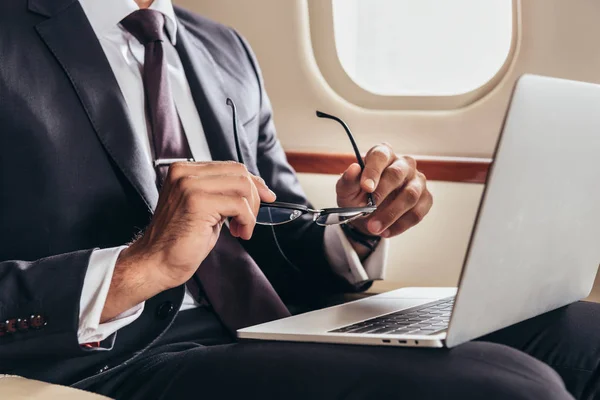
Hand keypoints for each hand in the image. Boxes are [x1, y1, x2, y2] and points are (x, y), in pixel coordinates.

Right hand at [101, 161, 275, 321]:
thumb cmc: (178, 240)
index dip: (253, 182)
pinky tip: (238, 233)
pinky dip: (247, 221)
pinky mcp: (198, 202)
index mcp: (184, 171)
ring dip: (250, 211)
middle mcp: (185, 173)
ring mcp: (190, 185)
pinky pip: (239, 205)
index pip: (230, 167)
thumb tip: (254, 188)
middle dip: (254, 196)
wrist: (156, 262)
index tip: (265, 195)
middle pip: (239, 172)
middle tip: (249, 219)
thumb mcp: (204, 208)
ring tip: (240, 229)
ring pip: (242, 186)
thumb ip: (222, 193)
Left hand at [336, 143, 432, 238]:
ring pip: (410, 195)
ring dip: (391, 214)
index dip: (373, 170)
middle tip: (367, 210)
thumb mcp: (346, 191)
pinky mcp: (425, 199)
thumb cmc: (357, 196)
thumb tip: (354, 168)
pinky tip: (385, 231)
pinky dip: (400, 225)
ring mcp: (417, 181)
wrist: (366, 216)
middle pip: (397, 173)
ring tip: (373, 227)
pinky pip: (417, 212)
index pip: (381, 155)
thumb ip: (348, 180)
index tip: (366, 187)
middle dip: (382, 193)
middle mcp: (403, 164)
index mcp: (383, 155)